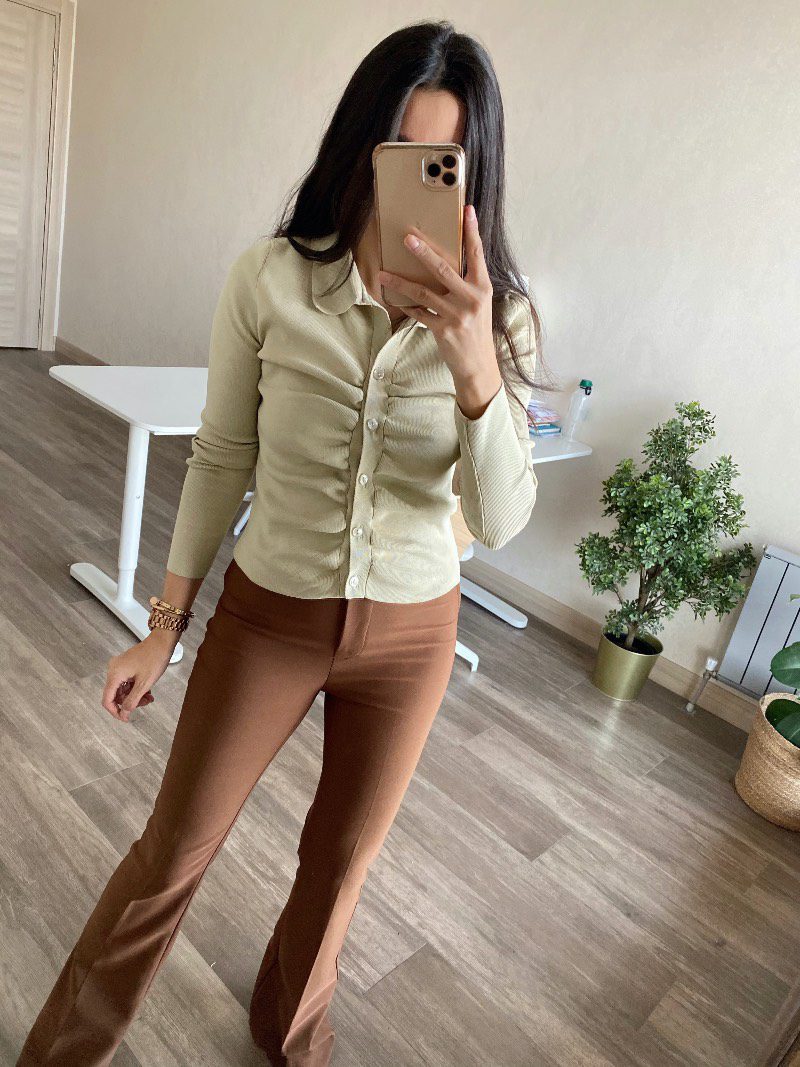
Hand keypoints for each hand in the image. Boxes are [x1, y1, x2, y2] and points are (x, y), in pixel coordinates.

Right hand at [102, 630, 176, 722]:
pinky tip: (147, 690)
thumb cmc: (155, 659)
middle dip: (130, 702)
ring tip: (149, 696)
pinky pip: (127, 682)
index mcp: (115, 674)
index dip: (115, 711)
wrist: (162, 641)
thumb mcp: (144, 684)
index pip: (107, 699)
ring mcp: (119, 667)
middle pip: (116, 695)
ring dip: (135, 695)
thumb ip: (132, 701)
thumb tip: (124, 713)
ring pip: (123, 689)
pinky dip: (136, 688)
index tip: (126, 718)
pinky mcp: (126, 665)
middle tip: (145, 702)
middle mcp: (113, 670)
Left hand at [377, 204, 502, 416]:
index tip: (467, 211)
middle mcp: (471, 299)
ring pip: (423, 292)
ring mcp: (457, 315)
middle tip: (407, 238)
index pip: (476, 255)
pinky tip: (397, 300)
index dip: (471, 232)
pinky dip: (408, 306)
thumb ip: (466, 285)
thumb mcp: (479, 305)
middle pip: (443, 269)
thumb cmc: (476, 331)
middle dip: (424, 252)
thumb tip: (442, 264)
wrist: (478, 365)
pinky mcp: (443, 329)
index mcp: (482, 288)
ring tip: (384, 274)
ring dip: (401, 283)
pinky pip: (420, 313)